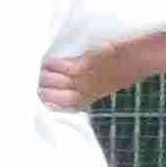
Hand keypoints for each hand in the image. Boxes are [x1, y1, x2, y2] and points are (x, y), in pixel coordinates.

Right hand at [40, 31, 165, 114]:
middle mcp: (86, 93)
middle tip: (28, 87)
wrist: (138, 59)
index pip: (62, 107)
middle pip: (56, 97)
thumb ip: (83, 90)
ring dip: (44, 78)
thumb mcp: (100, 87)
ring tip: (34, 73)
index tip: (34, 101)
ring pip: (57, 82)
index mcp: (88, 99)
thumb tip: (62, 88)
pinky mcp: (88, 65)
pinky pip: (64, 68)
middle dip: (41, 93)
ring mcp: (87, 80)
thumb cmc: (119, 70)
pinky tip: (46, 63)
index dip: (48, 105)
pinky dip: (53, 66)